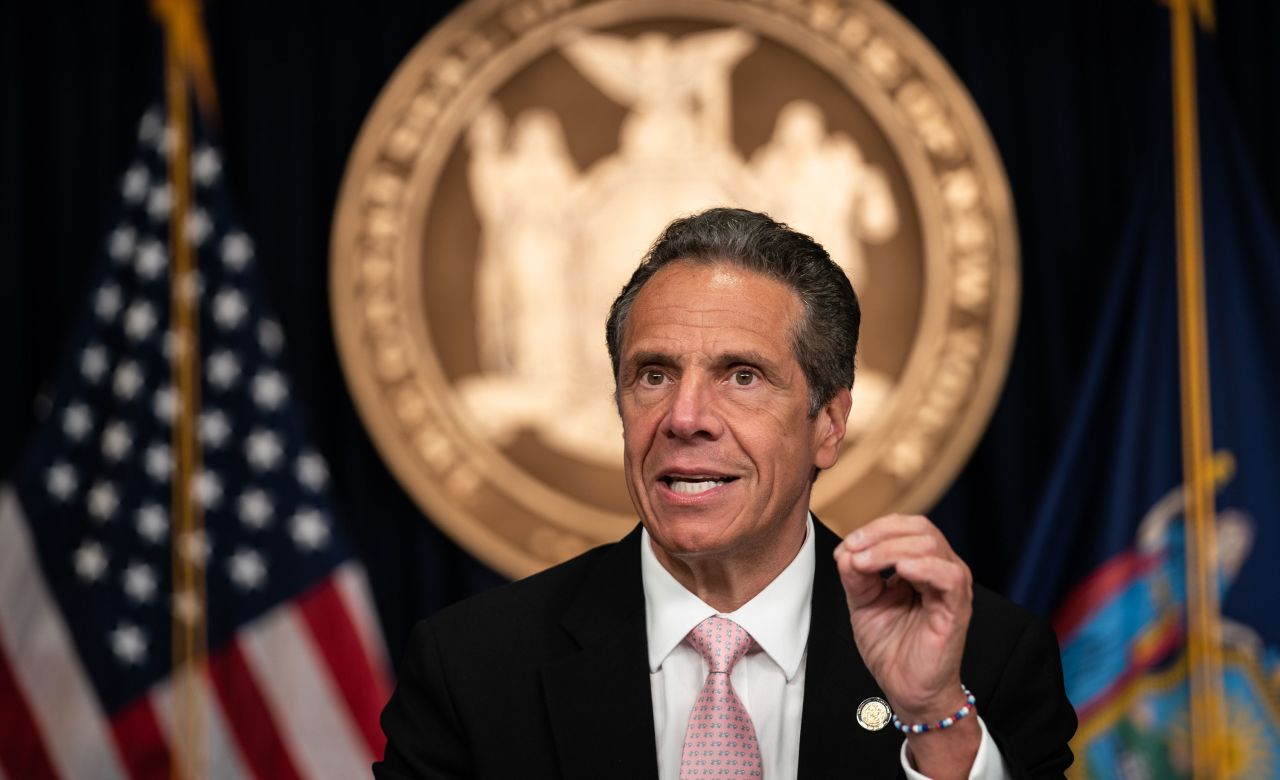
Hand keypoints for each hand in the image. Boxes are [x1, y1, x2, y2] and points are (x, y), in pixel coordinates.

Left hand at [833, 514, 972, 720]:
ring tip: (864, 563)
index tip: (845, 547)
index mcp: (921, 563)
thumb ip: (856, 575)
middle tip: (852, 549)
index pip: (905, 526)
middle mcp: (940, 569)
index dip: (874, 529)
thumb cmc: (891, 645)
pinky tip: (901, 571)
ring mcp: (951, 587)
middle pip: (919, 528)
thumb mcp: (863, 603)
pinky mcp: (957, 608)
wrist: (906, 688)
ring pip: (930, 545)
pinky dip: (924, 567)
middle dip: (880, 534)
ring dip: (891, 549)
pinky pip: (949, 577)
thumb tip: (846, 550)